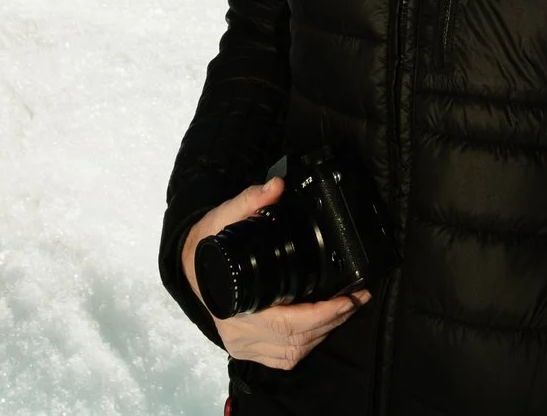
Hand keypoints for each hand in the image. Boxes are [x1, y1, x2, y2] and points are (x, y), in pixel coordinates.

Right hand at [182, 177, 370, 370]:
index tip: (346, 299)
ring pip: (293, 353)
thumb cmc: (207, 245)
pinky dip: (308, 346)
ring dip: (325, 334)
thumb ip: (249, 201)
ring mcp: (242, 345)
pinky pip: (283, 360)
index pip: (284, 323)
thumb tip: (275, 186)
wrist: (189, 266)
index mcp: (233, 305)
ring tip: (347, 309)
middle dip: (333, 321)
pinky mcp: (247, 350)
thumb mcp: (222, 217)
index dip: (320, 315)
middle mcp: (237, 332)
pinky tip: (323, 327)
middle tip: (357, 299)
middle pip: (295, 341)